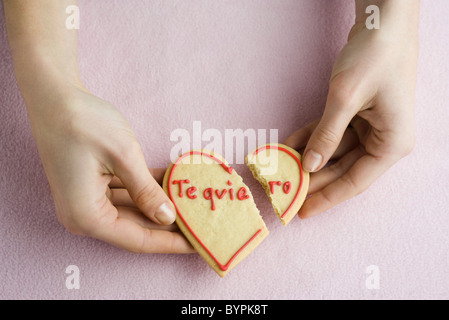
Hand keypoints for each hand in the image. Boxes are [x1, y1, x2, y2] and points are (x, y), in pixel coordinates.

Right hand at [29, 85, 193, 252]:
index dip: (172, 243)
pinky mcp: (90, 187)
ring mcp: (86, 201)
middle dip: (169, 226)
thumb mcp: (124, 157)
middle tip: (201, 225)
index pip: (139, 240)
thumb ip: (147, 192)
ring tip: (192, 205)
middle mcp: (83, 216)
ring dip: (160, 206)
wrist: (53, 97)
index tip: (200, 244)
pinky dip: (147, 191)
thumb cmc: (84, 123)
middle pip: (136, 228)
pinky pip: (124, 196)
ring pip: (132, 212)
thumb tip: (168, 218)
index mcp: (87, 216)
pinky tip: (172, 185)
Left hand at [285, 10, 418, 217]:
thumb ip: (326, 136)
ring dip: (306, 159)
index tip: (300, 212)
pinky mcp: (358, 114)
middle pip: (342, 169)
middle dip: (311, 180)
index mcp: (391, 144)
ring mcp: (370, 126)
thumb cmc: (374, 57)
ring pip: (333, 152)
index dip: (326, 198)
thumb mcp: (345, 99)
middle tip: (283, 193)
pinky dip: (310, 137)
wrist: (384, 21)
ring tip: (279, 171)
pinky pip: (330, 133)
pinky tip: (287, 146)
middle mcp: (383, 140)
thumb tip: (308, 167)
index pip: (354, 182)